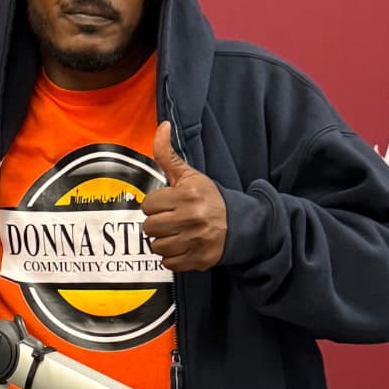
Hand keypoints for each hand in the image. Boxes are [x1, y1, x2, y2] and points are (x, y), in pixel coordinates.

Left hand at [140, 121, 228, 272]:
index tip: (167, 204)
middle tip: (170, 220)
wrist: (240, 223)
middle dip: (157, 223)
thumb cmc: (209, 198)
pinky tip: (183, 246)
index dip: (155, 205)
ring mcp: (195, 241)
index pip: (148, 206)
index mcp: (187, 196)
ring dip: (163, 241)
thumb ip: (168, 154)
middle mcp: (191, 219)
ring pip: (157, 247)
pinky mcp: (199, 259)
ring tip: (176, 233)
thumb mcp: (189, 175)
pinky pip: (168, 263)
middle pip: (149, 228)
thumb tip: (162, 125)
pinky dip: (172, 257)